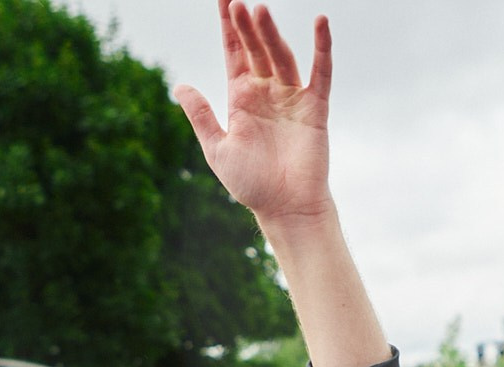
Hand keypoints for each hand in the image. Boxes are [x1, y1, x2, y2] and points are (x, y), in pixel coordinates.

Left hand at [174, 3, 333, 229]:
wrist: (285, 208)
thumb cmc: (251, 184)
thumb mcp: (218, 148)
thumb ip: (202, 116)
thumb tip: (180, 85)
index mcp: (242, 99)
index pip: (234, 54)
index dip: (228, 28)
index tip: (223, 0)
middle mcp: (267, 93)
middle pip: (256, 49)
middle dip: (246, 26)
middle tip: (236, 1)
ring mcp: (292, 97)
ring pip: (281, 56)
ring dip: (272, 33)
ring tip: (260, 9)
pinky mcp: (315, 108)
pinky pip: (320, 72)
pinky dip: (322, 48)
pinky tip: (321, 23)